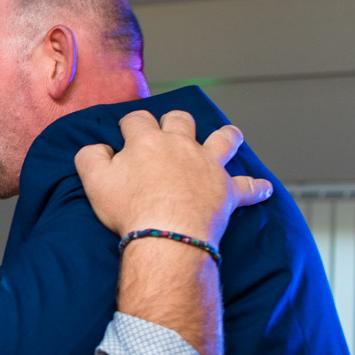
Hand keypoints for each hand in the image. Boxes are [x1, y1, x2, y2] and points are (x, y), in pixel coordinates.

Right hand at [75, 110, 272, 242]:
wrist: (167, 235)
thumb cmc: (130, 209)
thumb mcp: (94, 181)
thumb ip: (90, 157)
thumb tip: (97, 148)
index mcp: (147, 140)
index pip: (136, 119)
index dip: (129, 125)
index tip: (126, 133)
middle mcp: (181, 145)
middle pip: (181, 120)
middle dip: (174, 122)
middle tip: (169, 132)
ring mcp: (208, 165)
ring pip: (223, 139)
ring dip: (226, 137)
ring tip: (228, 137)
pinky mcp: (227, 190)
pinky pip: (248, 186)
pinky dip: (256, 187)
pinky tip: (264, 188)